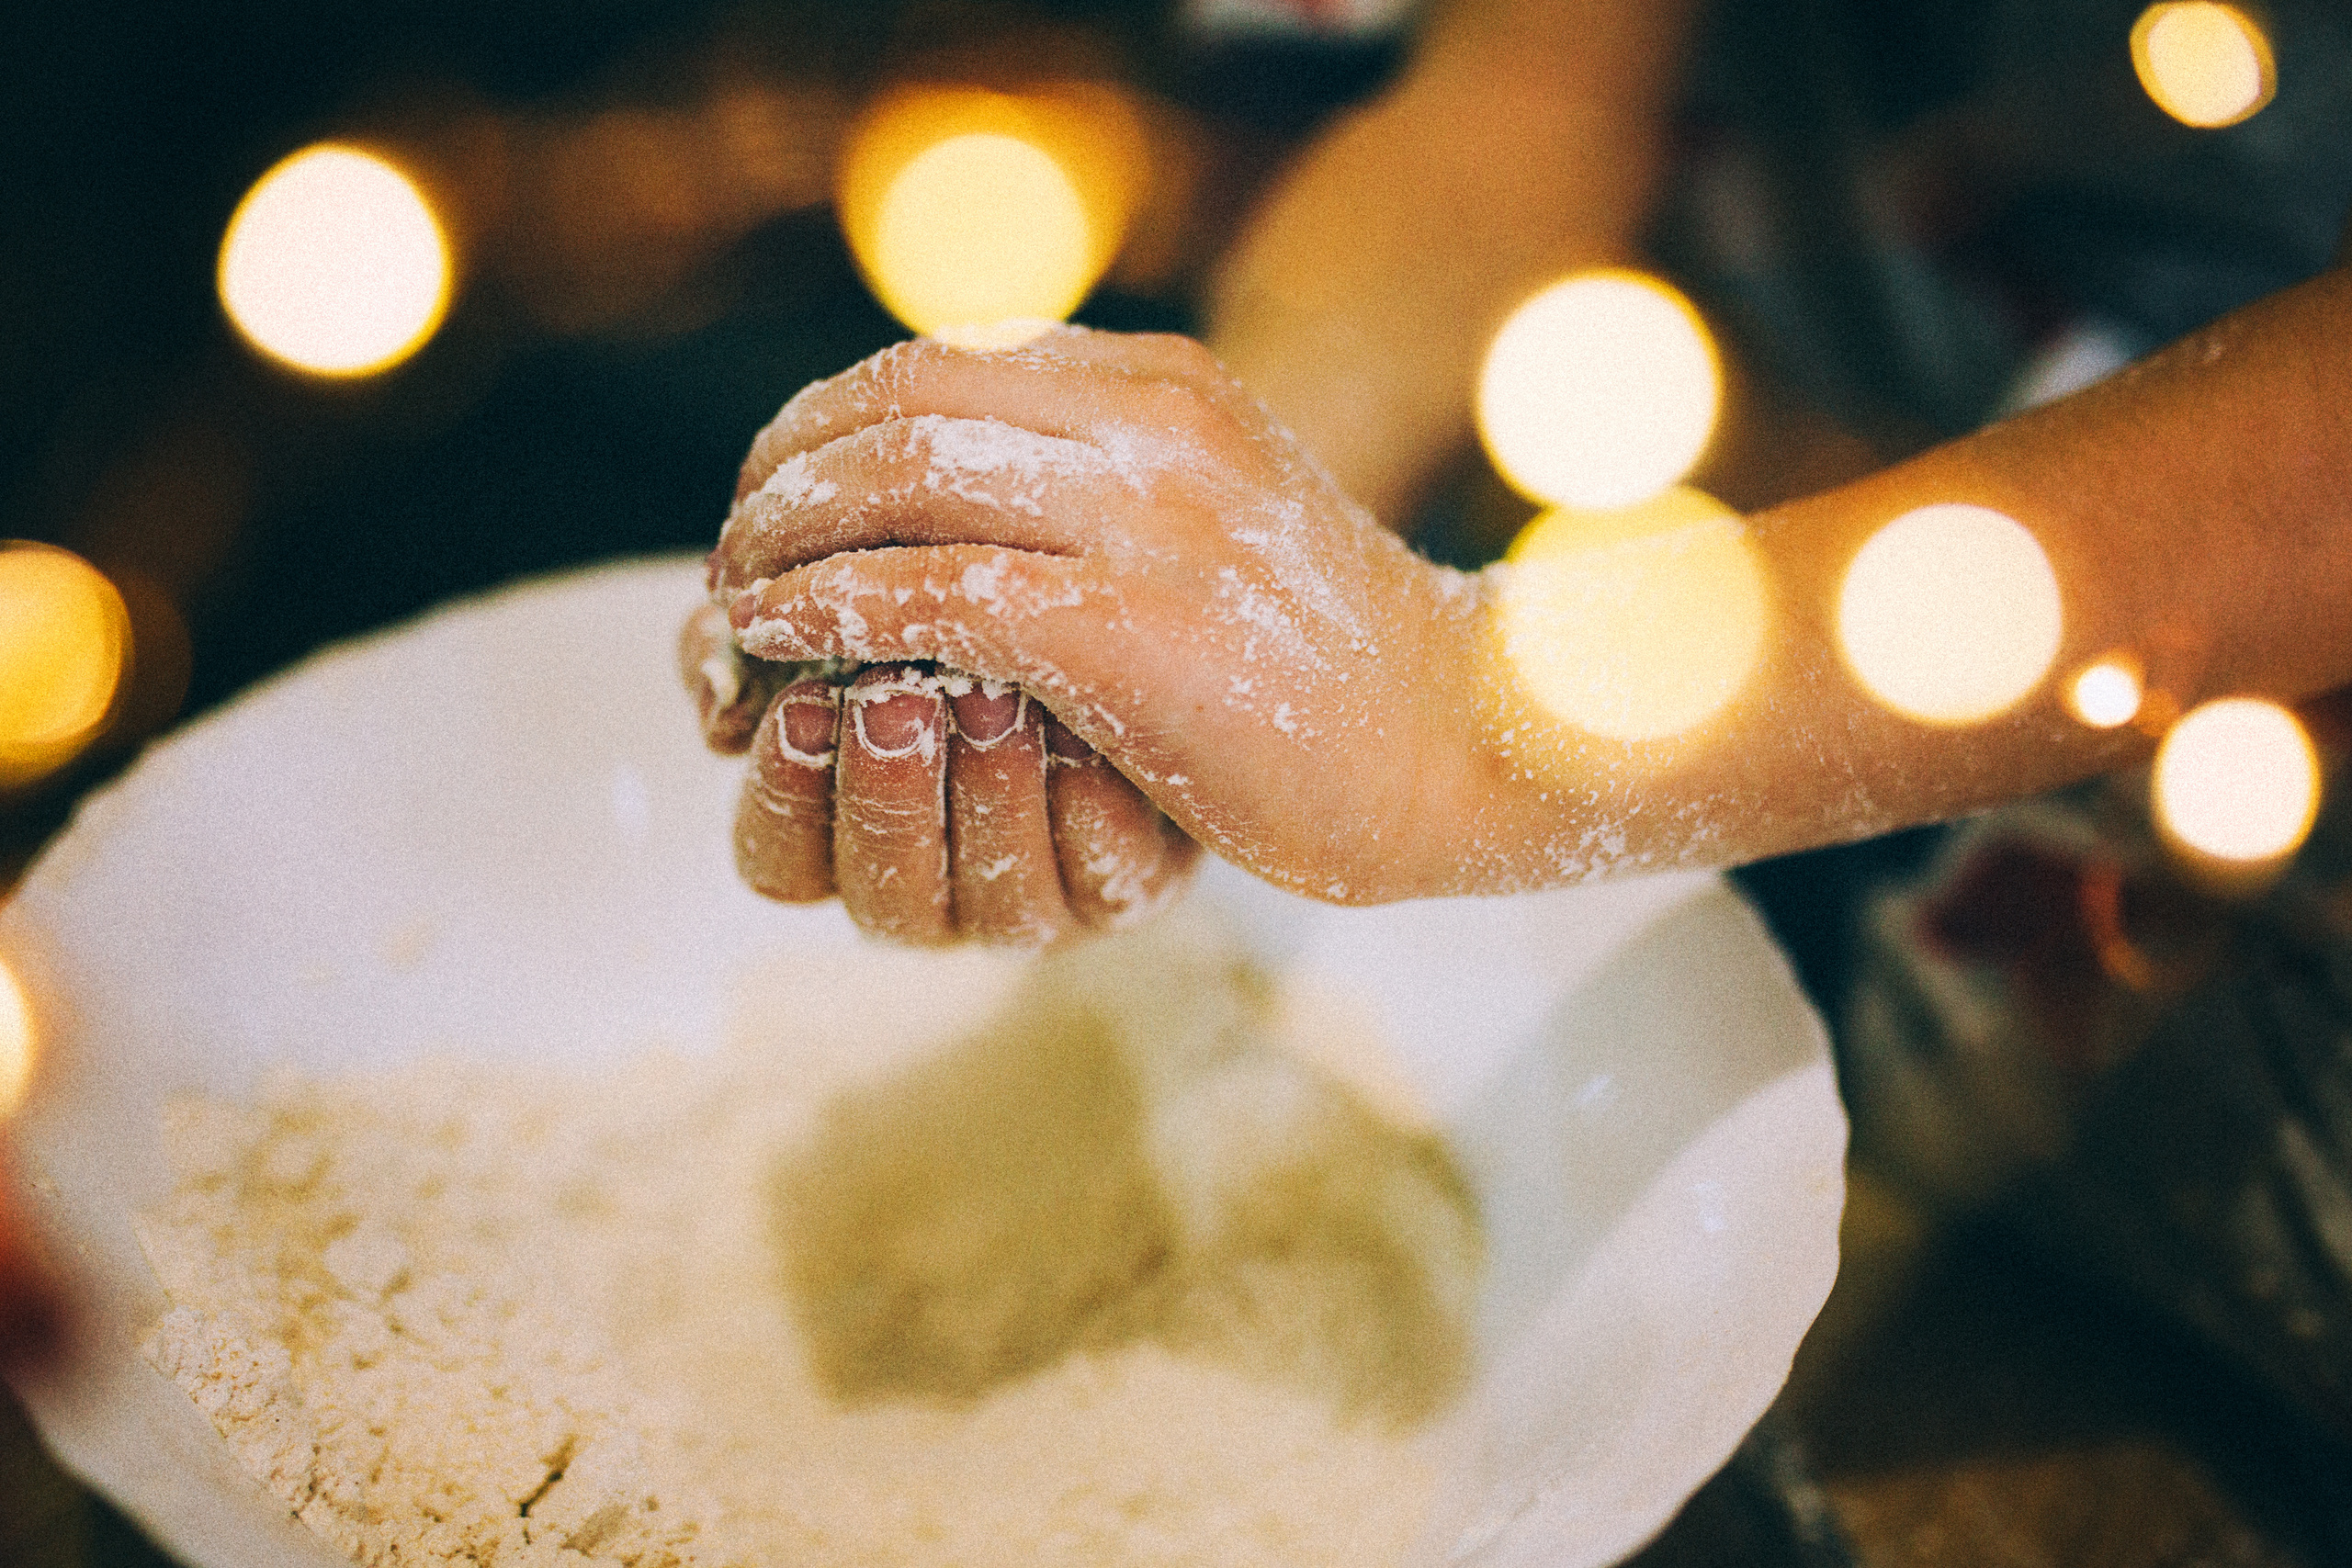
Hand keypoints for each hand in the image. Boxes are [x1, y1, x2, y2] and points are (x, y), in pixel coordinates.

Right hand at [682, 601, 1197, 945]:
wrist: (1120, 629)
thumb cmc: (944, 620)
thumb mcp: (842, 612)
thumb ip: (756, 645)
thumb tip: (716, 705)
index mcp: (835, 845)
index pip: (778, 864)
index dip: (783, 794)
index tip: (799, 702)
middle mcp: (928, 899)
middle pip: (885, 895)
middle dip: (886, 792)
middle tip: (897, 693)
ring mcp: (1029, 908)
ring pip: (996, 896)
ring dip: (987, 791)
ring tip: (992, 690)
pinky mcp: (1121, 892)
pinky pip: (1103, 868)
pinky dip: (1090, 796)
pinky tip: (1086, 718)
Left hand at [704, 327, 1487, 905]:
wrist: (1460, 742)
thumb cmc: (1327, 658)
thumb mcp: (1220, 512)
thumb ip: (1105, 475)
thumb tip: (958, 479)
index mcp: (1163, 383)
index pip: (936, 363)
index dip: (822, 424)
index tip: (773, 498)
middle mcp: (1148, 422)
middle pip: (892, 404)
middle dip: (777, 477)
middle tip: (728, 557)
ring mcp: (1140, 519)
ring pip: (889, 486)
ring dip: (776, 546)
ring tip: (729, 612)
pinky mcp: (1123, 629)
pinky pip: (920, 598)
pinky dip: (821, 614)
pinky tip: (777, 648)